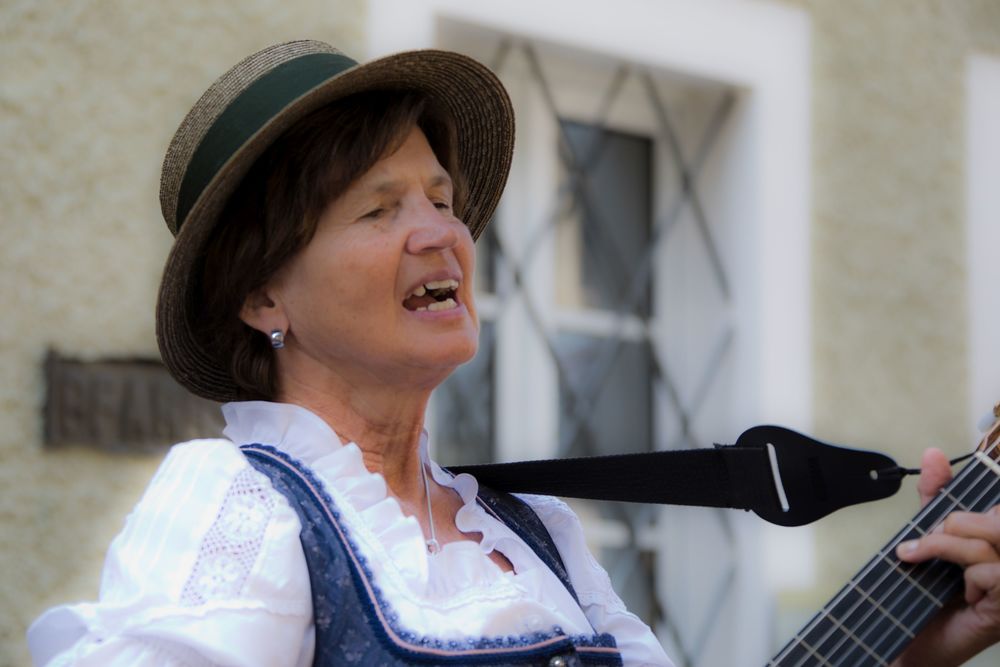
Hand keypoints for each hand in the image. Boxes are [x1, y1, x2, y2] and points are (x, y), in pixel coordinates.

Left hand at [891, 448, 999, 666]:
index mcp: (997, 542)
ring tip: (919, 556)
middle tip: (923, 541)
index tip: (936, 481)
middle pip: (996, 518)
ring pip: (991, 541)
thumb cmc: (924, 594)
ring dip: (947, 545)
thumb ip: (936, 499)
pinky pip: (993, 572)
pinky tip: (962, 592)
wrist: (914, 645)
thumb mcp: (929, 537)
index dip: (966, 494)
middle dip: (954, 522)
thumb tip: (933, 454)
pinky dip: (968, 575)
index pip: (993, 506)